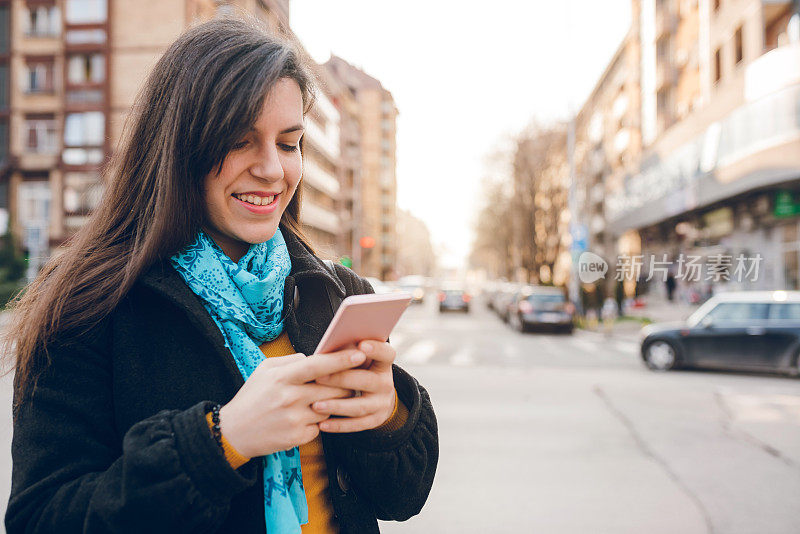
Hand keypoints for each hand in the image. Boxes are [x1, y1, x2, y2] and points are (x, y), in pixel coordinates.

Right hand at [219, 349, 366, 457]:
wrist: (234, 432)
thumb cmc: (252, 397)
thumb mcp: (264, 370)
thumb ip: (290, 360)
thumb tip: (315, 357)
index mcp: (282, 377)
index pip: (318, 365)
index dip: (341, 359)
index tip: (360, 354)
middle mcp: (289, 398)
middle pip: (332, 387)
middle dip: (346, 382)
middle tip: (352, 377)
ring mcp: (294, 419)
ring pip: (331, 407)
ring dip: (334, 402)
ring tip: (324, 397)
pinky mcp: (297, 438)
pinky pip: (321, 426)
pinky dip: (319, 420)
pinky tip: (306, 417)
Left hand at [312, 340, 396, 432]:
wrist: (375, 396)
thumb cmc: (357, 370)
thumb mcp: (358, 360)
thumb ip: (346, 353)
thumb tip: (325, 350)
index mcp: (383, 364)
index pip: (387, 354)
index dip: (376, 349)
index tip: (362, 345)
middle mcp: (386, 384)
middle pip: (368, 381)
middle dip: (342, 379)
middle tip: (319, 377)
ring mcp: (382, 404)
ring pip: (360, 406)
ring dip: (337, 406)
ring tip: (316, 405)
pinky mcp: (374, 420)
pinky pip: (356, 425)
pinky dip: (338, 425)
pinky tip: (321, 424)